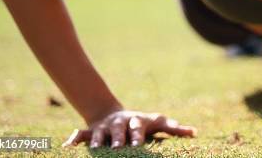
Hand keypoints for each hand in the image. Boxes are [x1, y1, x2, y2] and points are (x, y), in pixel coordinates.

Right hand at [62, 110, 196, 147]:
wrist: (113, 113)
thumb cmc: (140, 123)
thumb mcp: (156, 122)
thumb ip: (174, 128)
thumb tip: (195, 132)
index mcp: (136, 121)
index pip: (138, 127)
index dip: (137, 135)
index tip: (138, 145)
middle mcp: (119, 123)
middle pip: (118, 129)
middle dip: (117, 138)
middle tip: (117, 148)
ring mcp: (104, 127)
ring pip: (98, 132)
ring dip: (96, 140)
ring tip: (94, 149)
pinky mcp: (90, 131)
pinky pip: (79, 134)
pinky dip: (73, 139)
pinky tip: (67, 147)